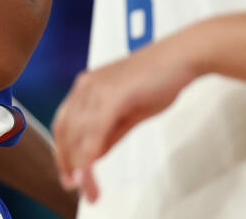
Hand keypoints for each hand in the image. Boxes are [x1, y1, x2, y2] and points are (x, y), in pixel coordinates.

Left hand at [51, 38, 193, 202]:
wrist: (182, 57)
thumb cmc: (160, 79)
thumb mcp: (129, 111)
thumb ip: (109, 133)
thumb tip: (92, 155)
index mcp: (87, 85)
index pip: (64, 123)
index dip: (63, 152)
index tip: (69, 174)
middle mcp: (87, 85)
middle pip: (65, 131)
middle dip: (67, 162)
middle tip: (75, 187)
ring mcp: (98, 89)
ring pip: (78, 135)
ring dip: (80, 167)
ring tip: (88, 188)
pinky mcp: (114, 95)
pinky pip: (95, 133)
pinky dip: (89, 157)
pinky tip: (90, 174)